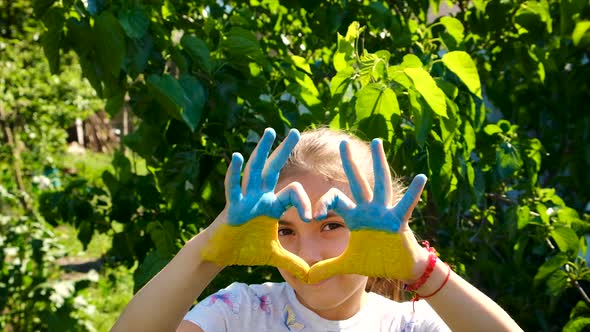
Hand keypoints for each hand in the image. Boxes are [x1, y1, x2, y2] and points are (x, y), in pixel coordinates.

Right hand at [202, 128, 311, 281]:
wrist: (221, 254)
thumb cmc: (245, 249)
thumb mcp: (273, 255)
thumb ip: (292, 261)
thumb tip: (310, 274)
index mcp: (271, 205)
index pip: (292, 194)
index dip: (304, 202)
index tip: (313, 216)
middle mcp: (259, 196)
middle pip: (273, 169)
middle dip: (284, 150)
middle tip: (296, 132)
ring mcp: (244, 198)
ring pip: (254, 170)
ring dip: (262, 150)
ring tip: (270, 131)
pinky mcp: (231, 206)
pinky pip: (233, 187)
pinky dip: (233, 172)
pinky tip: (235, 156)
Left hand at [307, 139, 427, 283]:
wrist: (399, 269)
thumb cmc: (375, 261)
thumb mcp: (347, 264)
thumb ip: (327, 268)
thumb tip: (307, 277)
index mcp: (355, 216)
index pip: (335, 200)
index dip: (323, 204)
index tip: (314, 215)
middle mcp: (368, 209)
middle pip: (357, 182)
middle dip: (350, 163)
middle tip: (343, 142)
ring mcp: (384, 213)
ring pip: (380, 184)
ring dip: (378, 163)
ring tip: (377, 142)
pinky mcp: (399, 221)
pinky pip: (406, 205)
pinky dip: (414, 193)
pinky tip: (421, 177)